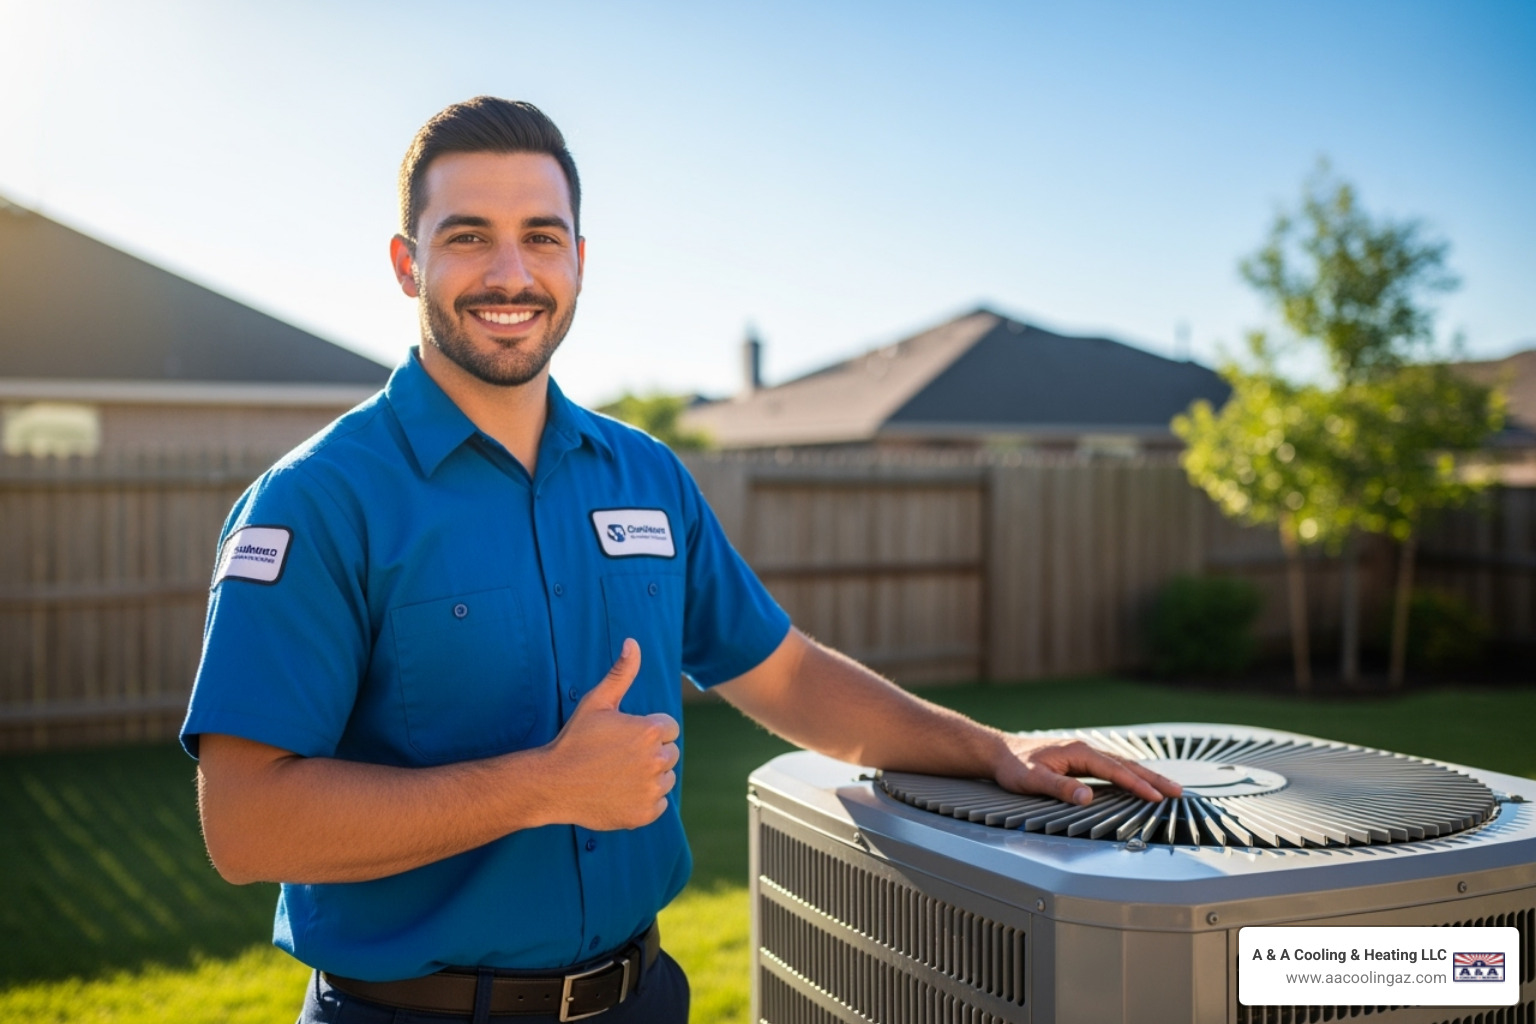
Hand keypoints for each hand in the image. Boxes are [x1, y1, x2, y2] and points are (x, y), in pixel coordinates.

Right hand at [546, 639, 680, 830]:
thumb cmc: (575, 739)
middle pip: (670, 753)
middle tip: (619, 756)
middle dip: (651, 753)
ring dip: (650, 776)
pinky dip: (645, 800)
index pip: (668, 728)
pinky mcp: (645, 814)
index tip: (625, 737)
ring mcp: (651, 790)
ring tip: (619, 773)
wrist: (553, 783)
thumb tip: (633, 642)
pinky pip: (659, 804)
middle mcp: (656, 761)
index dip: (648, 730)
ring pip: (667, 778)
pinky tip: (620, 792)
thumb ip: (621, 673)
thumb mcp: (597, 702)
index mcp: (649, 732)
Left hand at [994, 735, 1181, 805]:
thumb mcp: (1032, 780)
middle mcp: (1086, 749)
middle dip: (1153, 778)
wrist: (1001, 752)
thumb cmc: (1014, 767)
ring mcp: (1085, 754)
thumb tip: (1087, 797)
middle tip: (1179, 792)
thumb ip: (1060, 788)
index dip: (1137, 785)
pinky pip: (1113, 767)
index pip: (1115, 770)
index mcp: (1079, 752)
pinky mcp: (1082, 760)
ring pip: (1122, 764)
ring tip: (1168, 788)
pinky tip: (1139, 781)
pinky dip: (1131, 774)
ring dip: (1145, 776)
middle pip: (1126, 764)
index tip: (1158, 797)